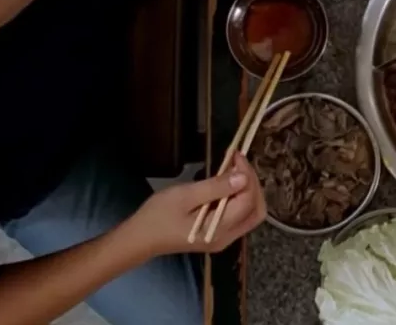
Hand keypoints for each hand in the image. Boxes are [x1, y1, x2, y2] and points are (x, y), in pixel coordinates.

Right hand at [125, 153, 266, 256]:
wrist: (139, 239)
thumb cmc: (158, 216)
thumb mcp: (185, 197)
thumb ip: (215, 188)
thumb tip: (243, 177)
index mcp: (219, 230)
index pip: (248, 200)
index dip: (247, 176)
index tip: (237, 156)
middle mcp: (227, 238)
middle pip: (256, 210)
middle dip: (254, 184)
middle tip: (240, 163)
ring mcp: (223, 238)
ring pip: (250, 213)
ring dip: (248, 190)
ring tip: (236, 169)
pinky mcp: (218, 234)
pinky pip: (239, 215)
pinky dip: (239, 198)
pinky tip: (229, 183)